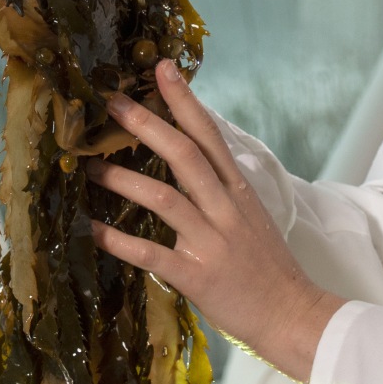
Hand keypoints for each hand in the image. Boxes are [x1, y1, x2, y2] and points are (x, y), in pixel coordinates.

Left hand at [91, 61, 345, 383]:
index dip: (186, 101)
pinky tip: (93, 229)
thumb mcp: (250, 216)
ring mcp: (212, 241)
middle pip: (185, 155)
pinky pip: (152, 254)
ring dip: (124, 179)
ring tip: (89, 167)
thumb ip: (220, 189)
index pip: (210, 135)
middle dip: (147, 124)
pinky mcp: (197, 275)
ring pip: (165, 198)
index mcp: (238, 191)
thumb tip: (186, 160)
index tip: (163, 68)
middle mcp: (226, 208)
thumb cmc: (266, 267)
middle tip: (112, 102)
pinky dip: (119, 241)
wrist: (292, 315)